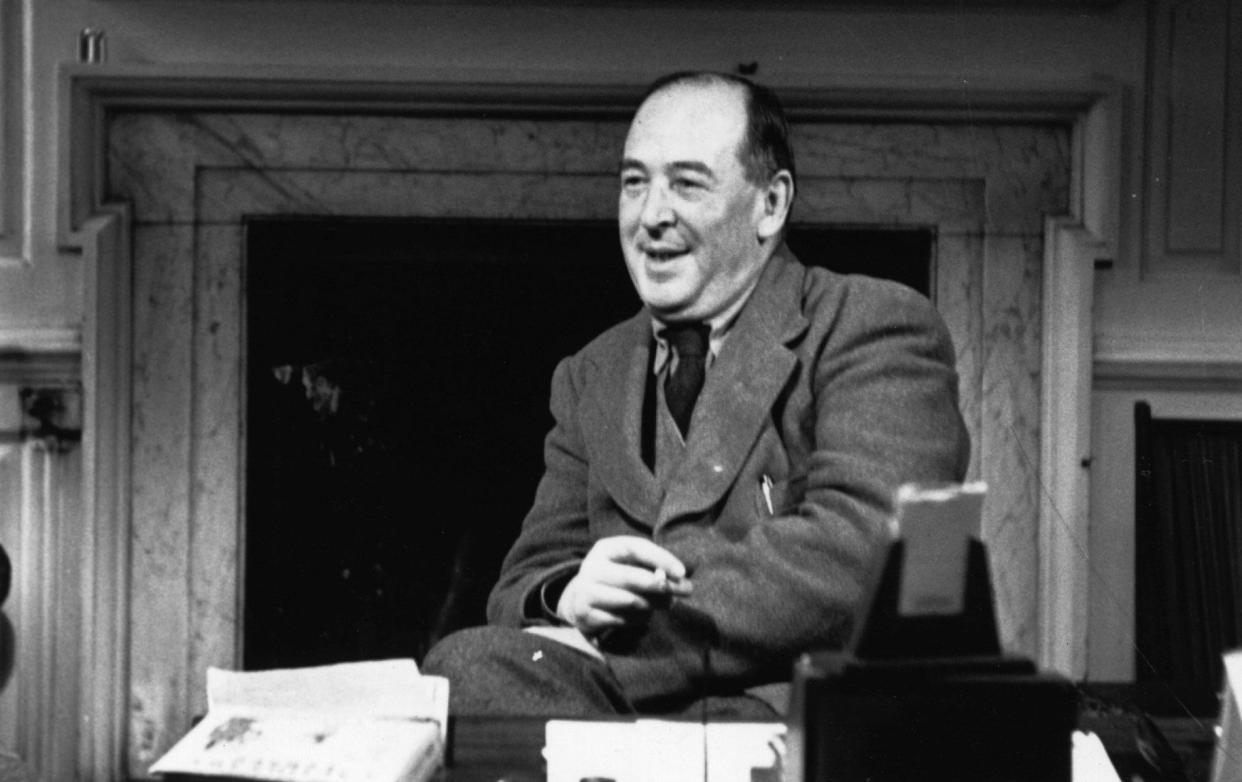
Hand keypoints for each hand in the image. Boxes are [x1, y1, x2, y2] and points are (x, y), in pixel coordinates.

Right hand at [556, 536, 692, 636]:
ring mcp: (586, 592)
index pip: (634, 548)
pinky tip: (646, 615)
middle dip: (661, 585)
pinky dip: (640, 619)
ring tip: (668, 603)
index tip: (682, 572)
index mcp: (605, 549)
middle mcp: (592, 568)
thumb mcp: (631, 564)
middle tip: (685, 591)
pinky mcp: (586, 615)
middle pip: (630, 577)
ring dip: (654, 604)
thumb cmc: (616, 577)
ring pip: (629, 600)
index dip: (660, 558)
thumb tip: (679, 580)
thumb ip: (654, 567)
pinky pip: (622, 620)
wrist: (580, 600)